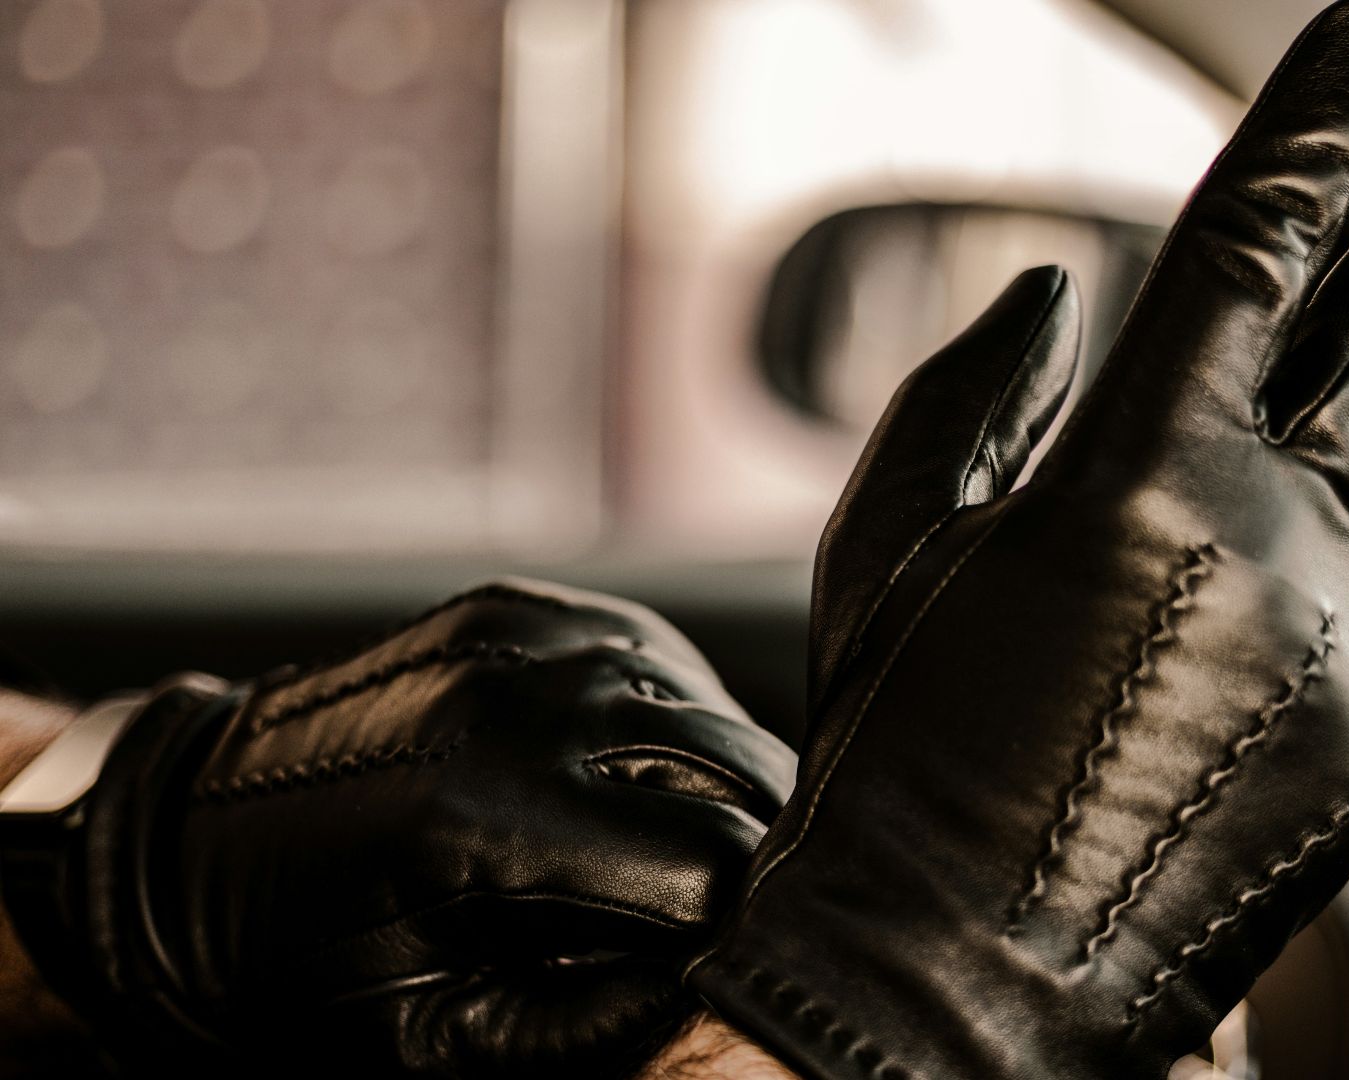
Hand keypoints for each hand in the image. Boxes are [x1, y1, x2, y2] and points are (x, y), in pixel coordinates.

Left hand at [6, 579, 794, 1077]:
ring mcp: (525, 639)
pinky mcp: (519, 606)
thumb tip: (704, 990)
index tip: (712, 951)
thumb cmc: (298, 962)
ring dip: (708, 777)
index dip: (733, 920)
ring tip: (645, 838)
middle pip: (735, 770)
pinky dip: (656, 716)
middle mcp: (522, 703)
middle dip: (740, 844)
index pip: (713, 861)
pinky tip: (606, 767)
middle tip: (697, 905)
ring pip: (704, 708)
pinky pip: (648, 657)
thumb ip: (583, 1026)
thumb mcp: (433, 1038)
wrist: (182, 847)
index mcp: (497, 818)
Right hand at [687, 2, 1348, 1076]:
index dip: (1323, 120)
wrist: (954, 999)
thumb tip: (1058, 299)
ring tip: (1157, 636)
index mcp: (1136, 474)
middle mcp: (1276, 545)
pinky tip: (1185, 724)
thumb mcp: (886, 564)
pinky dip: (1291, 645)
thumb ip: (968, 400)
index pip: (1258, 242)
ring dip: (1287, 527)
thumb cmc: (896, 778)